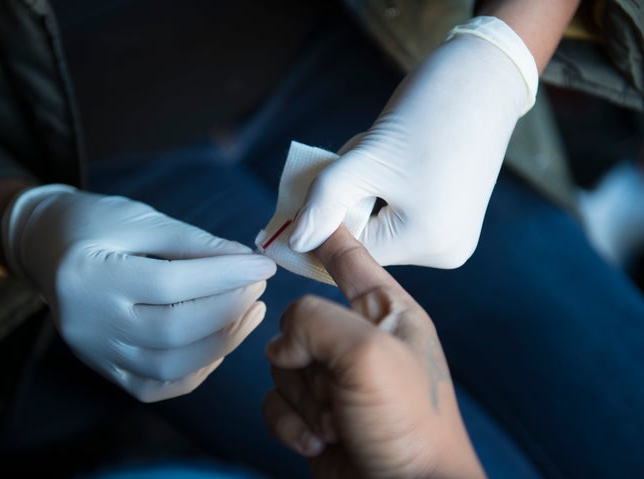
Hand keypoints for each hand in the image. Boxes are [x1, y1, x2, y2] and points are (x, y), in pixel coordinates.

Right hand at [2, 184, 275, 401]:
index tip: (263, 264)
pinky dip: (196, 368)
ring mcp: (92, 353)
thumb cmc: (93, 223)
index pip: (170, 283)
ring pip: (169, 366)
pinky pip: (157, 385)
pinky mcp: (102, 368)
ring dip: (222, 342)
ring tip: (250, 311)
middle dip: (228, 309)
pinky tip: (221, 340)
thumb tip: (246, 261)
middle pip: (173, 331)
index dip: (225, 275)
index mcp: (86, 274)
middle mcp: (85, 323)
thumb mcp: (141, 218)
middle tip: (259, 285)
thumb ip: (193, 242)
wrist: (45, 247)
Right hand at [262, 226, 484, 478]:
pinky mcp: (315, 414)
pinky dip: (291, 423)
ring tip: (338, 421)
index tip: (298, 217)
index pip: (349, 259)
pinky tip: (321, 441)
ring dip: (302, 398)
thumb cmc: (410, 425)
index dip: (324, 236)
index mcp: (388, 314)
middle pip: (298, 319)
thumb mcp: (367, 353)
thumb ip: (314, 321)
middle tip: (334, 385)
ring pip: (280, 363)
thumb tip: (283, 342)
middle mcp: (361, 341)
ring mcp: (336, 379)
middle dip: (304, 359)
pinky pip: (275, 401)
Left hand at [289, 17, 536, 267]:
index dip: (318, 231)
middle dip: (342, 206)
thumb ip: (325, 201)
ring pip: (380, 227)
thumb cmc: (428, 111)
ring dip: (360, 196)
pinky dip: (381, 192)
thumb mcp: (365, 158)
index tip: (288, 212)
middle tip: (334, 165)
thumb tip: (295, 242)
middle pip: (367, 242)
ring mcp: (452, 235)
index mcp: (429, 242)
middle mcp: (445, 250)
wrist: (484, 77)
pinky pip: (399, 216)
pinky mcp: (454, 218)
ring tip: (372, 153)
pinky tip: (391, 160)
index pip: (353, 254)